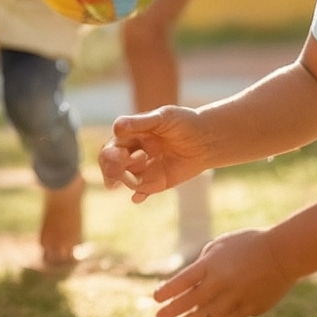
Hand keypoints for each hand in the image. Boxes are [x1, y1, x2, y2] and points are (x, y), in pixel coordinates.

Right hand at [98, 105, 213, 201]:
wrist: (207, 139)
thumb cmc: (184, 122)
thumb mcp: (162, 118)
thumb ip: (139, 123)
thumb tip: (116, 128)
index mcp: (131, 136)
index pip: (110, 148)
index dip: (110, 154)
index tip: (121, 155)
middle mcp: (133, 152)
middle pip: (111, 165)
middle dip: (111, 170)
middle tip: (120, 172)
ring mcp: (145, 168)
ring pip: (125, 179)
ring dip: (127, 180)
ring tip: (138, 178)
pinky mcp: (157, 182)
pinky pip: (142, 192)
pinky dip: (138, 195)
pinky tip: (138, 198)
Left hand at [152, 228, 295, 316]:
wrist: (283, 253)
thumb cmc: (249, 244)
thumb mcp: (221, 245)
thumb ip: (204, 264)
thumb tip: (193, 285)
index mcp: (211, 265)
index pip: (181, 282)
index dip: (166, 292)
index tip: (155, 299)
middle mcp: (220, 284)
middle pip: (190, 303)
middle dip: (173, 312)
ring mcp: (236, 299)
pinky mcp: (251, 309)